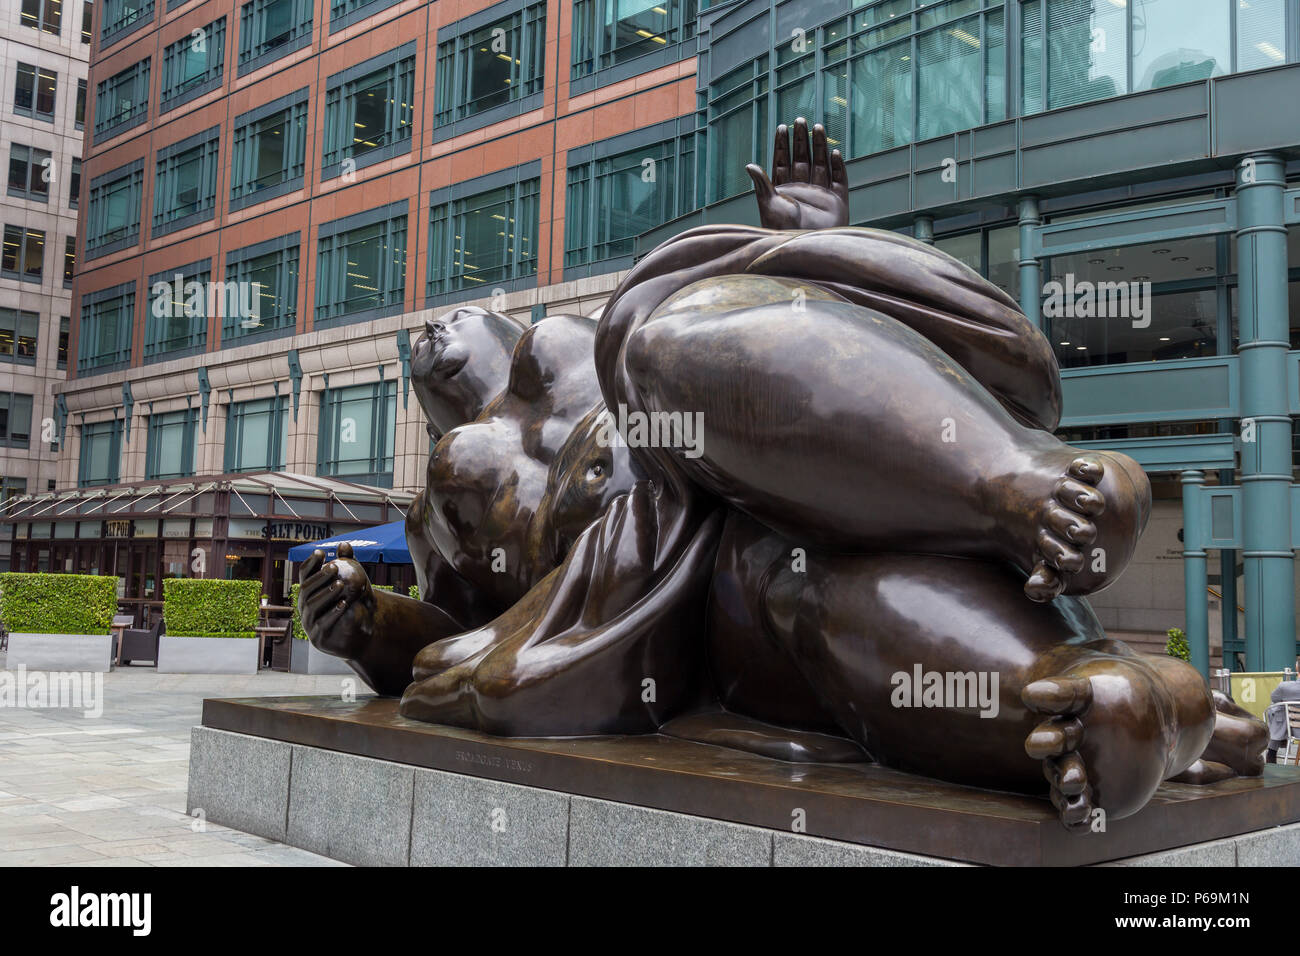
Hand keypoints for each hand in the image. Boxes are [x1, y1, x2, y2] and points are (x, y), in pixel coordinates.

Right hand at [297, 542, 376, 658]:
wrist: (359, 633)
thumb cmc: (351, 603)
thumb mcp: (351, 583)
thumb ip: (347, 564)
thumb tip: (344, 544)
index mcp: (309, 591)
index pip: (304, 574)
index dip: (310, 563)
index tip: (321, 552)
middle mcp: (305, 605)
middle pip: (306, 588)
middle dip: (320, 577)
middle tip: (334, 567)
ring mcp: (309, 621)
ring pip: (311, 605)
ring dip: (326, 594)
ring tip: (340, 584)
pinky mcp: (317, 636)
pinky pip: (322, 623)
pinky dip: (332, 613)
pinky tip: (344, 604)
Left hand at [746, 118, 848, 230]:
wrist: (804, 248)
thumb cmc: (783, 230)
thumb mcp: (769, 205)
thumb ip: (762, 184)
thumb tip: (749, 165)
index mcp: (784, 190)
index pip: (783, 162)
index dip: (782, 145)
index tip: (782, 127)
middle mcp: (803, 189)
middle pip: (802, 158)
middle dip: (801, 140)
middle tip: (799, 121)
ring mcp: (821, 195)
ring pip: (821, 164)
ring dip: (820, 146)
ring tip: (817, 127)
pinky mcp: (838, 202)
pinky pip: (839, 179)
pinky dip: (838, 166)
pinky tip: (833, 152)